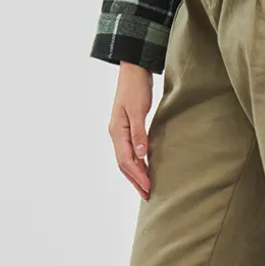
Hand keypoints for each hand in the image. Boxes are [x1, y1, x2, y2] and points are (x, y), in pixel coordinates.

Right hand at [109, 62, 154, 199]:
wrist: (134, 70)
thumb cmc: (136, 87)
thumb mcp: (139, 109)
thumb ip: (139, 133)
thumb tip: (140, 155)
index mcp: (117, 131)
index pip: (126, 161)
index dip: (138, 176)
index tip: (148, 188)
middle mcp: (116, 134)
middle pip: (124, 164)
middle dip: (135, 181)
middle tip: (147, 196)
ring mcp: (120, 132)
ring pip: (126, 159)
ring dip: (136, 174)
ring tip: (146, 188)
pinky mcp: (127, 128)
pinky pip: (130, 151)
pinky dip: (137, 163)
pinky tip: (145, 168)